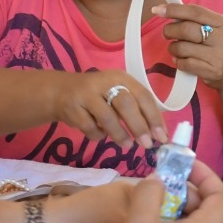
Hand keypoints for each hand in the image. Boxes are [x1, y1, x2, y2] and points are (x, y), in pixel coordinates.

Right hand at [54, 70, 168, 150]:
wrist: (61, 92)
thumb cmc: (98, 95)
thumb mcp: (117, 93)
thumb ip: (135, 108)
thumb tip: (157, 132)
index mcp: (121, 77)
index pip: (143, 95)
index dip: (154, 117)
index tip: (161, 136)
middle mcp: (104, 82)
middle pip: (126, 104)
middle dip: (139, 126)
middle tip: (147, 144)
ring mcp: (86, 94)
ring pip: (108, 117)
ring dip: (120, 134)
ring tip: (127, 145)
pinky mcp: (72, 108)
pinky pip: (90, 127)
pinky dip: (98, 135)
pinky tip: (100, 135)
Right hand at [95, 161, 222, 222]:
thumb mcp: (139, 222)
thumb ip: (151, 192)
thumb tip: (159, 179)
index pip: (222, 196)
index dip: (207, 176)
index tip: (184, 166)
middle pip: (209, 210)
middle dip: (187, 192)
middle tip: (160, 185)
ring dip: (179, 209)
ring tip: (151, 205)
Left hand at [153, 2, 222, 92]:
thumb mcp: (220, 30)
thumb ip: (200, 22)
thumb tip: (171, 13)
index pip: (195, 12)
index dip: (174, 9)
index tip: (158, 9)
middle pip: (185, 29)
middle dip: (170, 31)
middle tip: (168, 34)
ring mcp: (219, 56)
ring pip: (182, 47)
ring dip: (174, 48)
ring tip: (178, 50)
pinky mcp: (212, 72)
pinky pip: (184, 64)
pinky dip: (178, 62)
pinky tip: (183, 61)